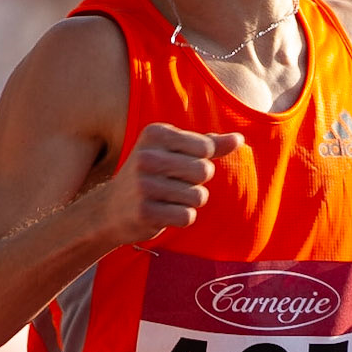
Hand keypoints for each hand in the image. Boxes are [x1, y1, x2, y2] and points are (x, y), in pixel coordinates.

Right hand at [104, 123, 245, 241]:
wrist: (110, 209)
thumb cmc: (151, 175)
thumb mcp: (175, 152)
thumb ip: (209, 144)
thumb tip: (240, 139)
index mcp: (155, 133)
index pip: (206, 148)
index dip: (201, 161)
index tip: (178, 165)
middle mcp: (147, 156)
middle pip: (204, 172)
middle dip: (196, 183)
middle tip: (173, 185)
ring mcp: (144, 185)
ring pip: (198, 197)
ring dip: (189, 202)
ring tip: (166, 199)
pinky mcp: (145, 212)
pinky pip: (187, 216)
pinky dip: (181, 218)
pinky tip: (162, 213)